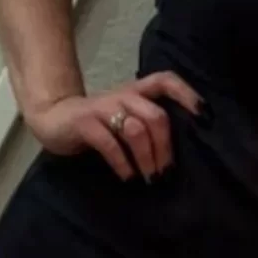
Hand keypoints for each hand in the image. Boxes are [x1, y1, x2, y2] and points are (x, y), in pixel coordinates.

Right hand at [27, 72, 206, 180]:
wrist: (53, 118)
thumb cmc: (98, 123)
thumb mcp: (126, 117)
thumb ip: (148, 124)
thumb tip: (177, 153)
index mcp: (136, 91)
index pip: (165, 80)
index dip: (186, 94)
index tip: (204, 115)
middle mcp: (123, 95)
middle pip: (156, 116)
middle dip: (165, 147)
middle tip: (165, 172)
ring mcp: (103, 107)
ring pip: (137, 129)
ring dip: (147, 157)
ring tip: (150, 177)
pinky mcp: (85, 122)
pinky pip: (110, 143)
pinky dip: (123, 163)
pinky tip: (127, 176)